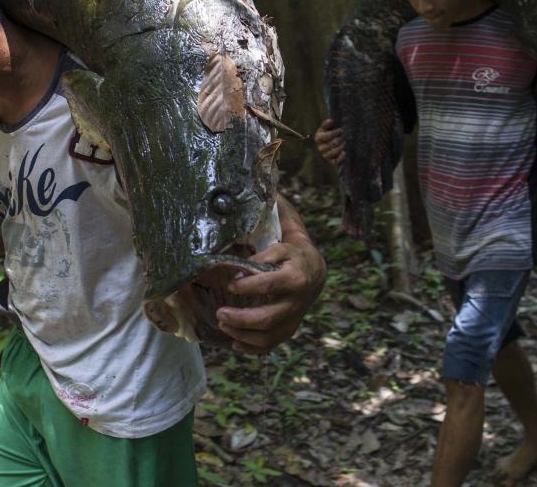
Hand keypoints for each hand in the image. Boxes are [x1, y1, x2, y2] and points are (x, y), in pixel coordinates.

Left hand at [216, 198, 325, 353]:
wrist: (316, 270)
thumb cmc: (292, 246)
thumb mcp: (288, 229)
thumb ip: (276, 214)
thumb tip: (261, 189)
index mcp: (297, 272)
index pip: (272, 281)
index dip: (250, 284)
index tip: (231, 282)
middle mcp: (298, 298)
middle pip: (269, 315)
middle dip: (241, 316)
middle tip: (220, 311)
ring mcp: (294, 316)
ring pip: (270, 334)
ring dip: (242, 333)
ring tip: (221, 322)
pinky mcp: (289, 328)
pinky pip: (272, 344)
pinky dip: (252, 347)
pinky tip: (234, 343)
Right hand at [314, 118, 344, 164]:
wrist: (332, 142)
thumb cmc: (329, 133)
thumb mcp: (327, 127)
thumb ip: (327, 124)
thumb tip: (330, 121)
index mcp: (318, 138)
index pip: (327, 136)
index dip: (335, 133)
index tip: (341, 130)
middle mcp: (320, 148)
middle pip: (332, 144)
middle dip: (340, 139)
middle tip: (345, 136)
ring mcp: (325, 155)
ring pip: (334, 152)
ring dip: (341, 146)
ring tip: (345, 142)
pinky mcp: (331, 161)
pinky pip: (336, 161)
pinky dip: (341, 157)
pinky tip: (344, 152)